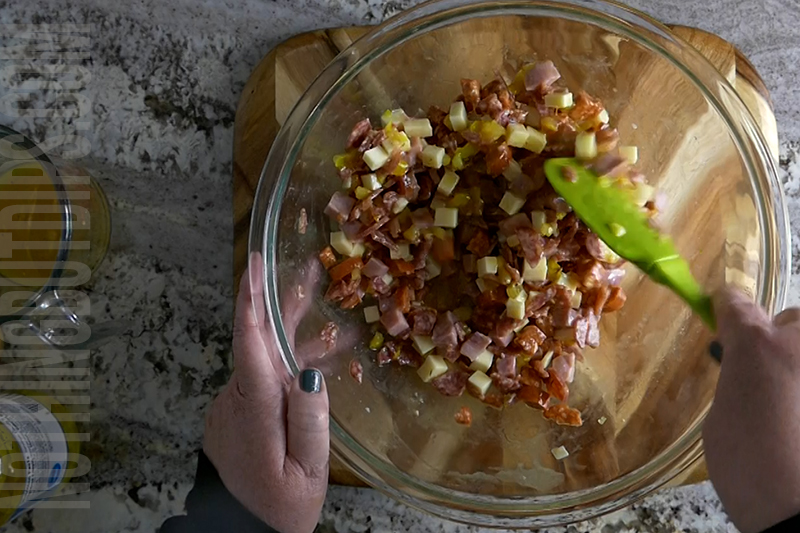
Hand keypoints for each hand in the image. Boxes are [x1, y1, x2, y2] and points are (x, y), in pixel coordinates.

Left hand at [203, 254, 329, 532]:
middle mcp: (237, 398)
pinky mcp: (239, 412)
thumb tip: (310, 372)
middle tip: (308, 270)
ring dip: (295, 339)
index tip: (255, 265)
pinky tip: (319, 364)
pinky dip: (289, 367)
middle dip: (281, 304)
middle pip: (259, 341)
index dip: (252, 300)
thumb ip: (309, 421)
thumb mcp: (307, 471)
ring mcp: (234, 405)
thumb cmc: (279, 505)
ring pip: (265, 359)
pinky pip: (264, 379)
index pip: (248, 343)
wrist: (241, 530)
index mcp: (252, 407)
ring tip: (335, 325)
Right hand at [703, 288, 799, 532]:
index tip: (723, 313)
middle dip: (783, 340)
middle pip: (794, 320)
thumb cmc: (752, 469)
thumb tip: (744, 361)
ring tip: (791, 404)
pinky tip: (795, 416)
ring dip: (799, 365)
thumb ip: (737, 375)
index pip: (738, 306)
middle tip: (771, 378)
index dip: (729, 312)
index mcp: (759, 347)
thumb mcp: (723, 418)